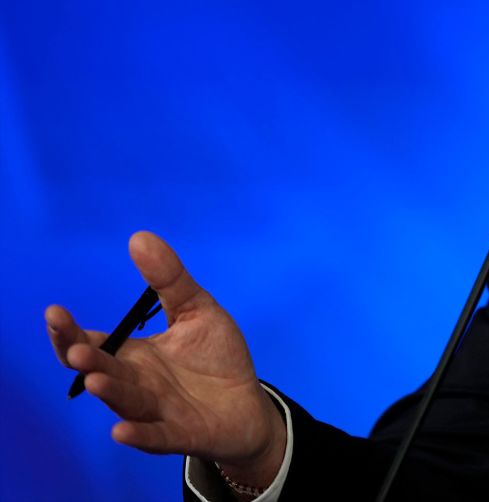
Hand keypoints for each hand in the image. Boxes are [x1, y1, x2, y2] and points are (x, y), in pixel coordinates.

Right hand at [47, 231, 285, 486]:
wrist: (247, 404)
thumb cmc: (216, 357)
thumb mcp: (196, 310)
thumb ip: (169, 280)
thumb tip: (139, 237)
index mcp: (134, 356)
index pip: (94, 344)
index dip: (70, 332)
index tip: (55, 312)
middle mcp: (136, 384)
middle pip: (102, 372)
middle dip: (87, 361)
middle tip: (75, 350)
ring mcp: (155, 411)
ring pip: (125, 402)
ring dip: (110, 392)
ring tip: (95, 379)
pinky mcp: (178, 434)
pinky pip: (154, 437)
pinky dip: (138, 435)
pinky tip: (121, 430)